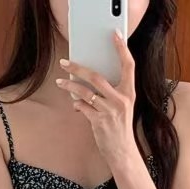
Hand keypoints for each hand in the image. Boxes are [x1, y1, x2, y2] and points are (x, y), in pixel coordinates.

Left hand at [55, 30, 136, 166]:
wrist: (123, 152)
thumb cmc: (120, 128)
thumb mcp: (122, 107)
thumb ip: (111, 92)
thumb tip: (89, 79)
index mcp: (129, 93)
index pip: (128, 66)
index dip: (122, 49)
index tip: (115, 35)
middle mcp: (121, 100)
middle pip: (96, 76)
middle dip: (78, 68)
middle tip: (65, 62)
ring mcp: (110, 111)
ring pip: (85, 92)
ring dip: (70, 86)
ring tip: (60, 82)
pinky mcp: (99, 122)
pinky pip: (83, 107)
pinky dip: (76, 104)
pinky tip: (74, 104)